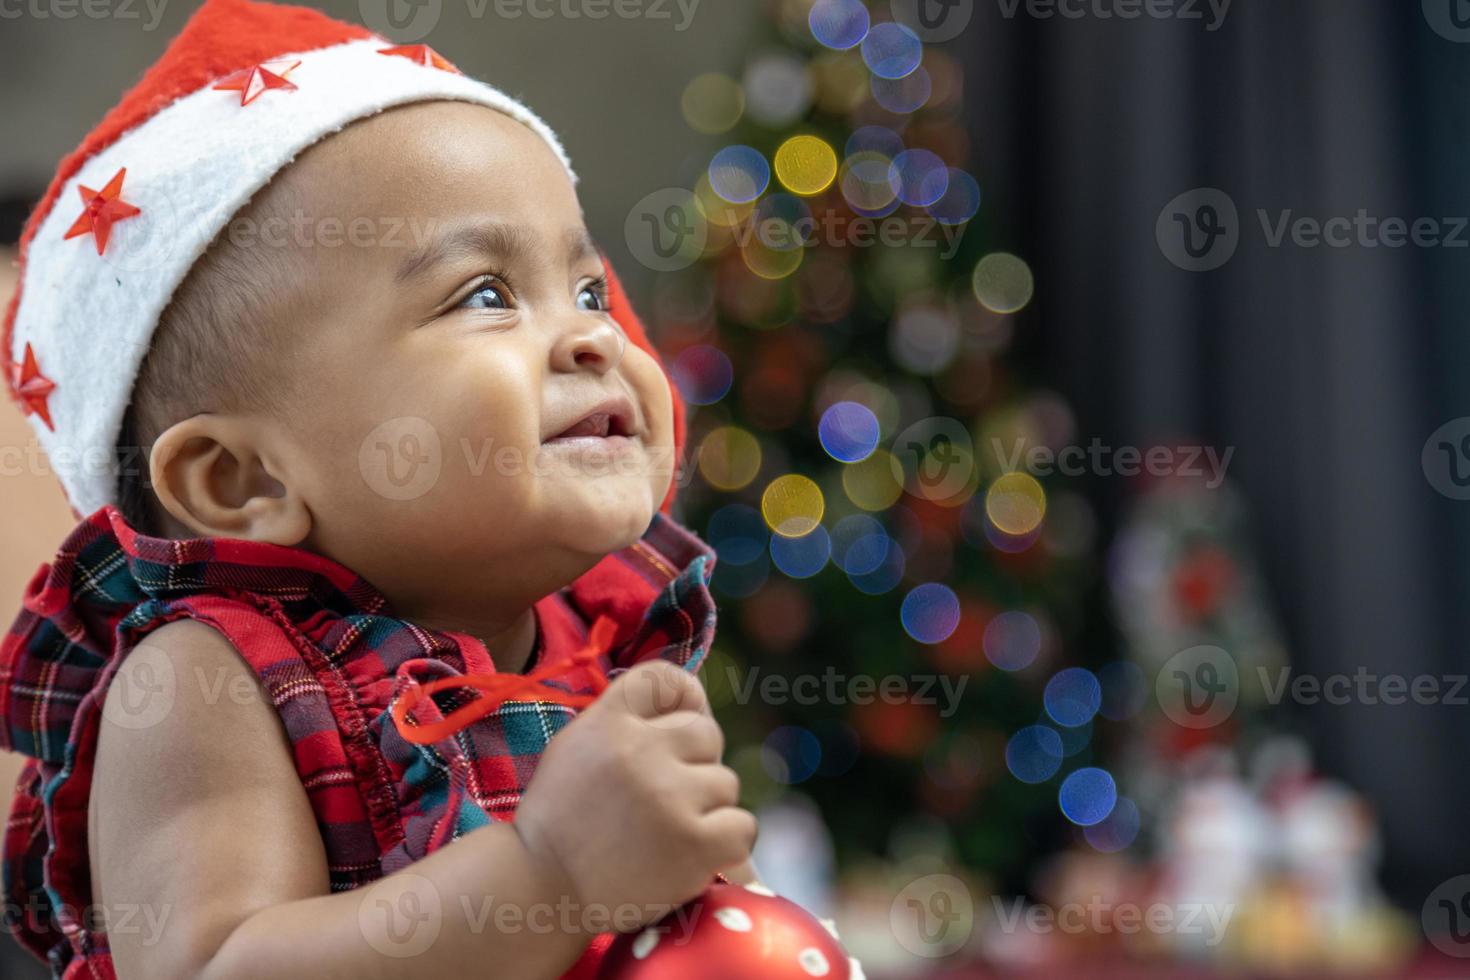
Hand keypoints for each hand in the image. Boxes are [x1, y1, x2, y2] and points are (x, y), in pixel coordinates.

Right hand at [514, 660, 755, 929]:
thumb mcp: (578, 746)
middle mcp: (640, 751)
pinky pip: (742, 825)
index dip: (681, 697)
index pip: (666, 678)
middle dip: (693, 762)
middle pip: (706, 732)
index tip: (675, 725)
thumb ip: (628, 717)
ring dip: (706, 807)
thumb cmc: (564, 818)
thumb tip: (698, 696)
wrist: (544, 891)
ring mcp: (670, 797)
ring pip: (725, 782)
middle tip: (662, 797)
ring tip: (666, 831)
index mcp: (609, 722)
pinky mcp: (695, 843)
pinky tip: (693, 852)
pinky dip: (726, 843)